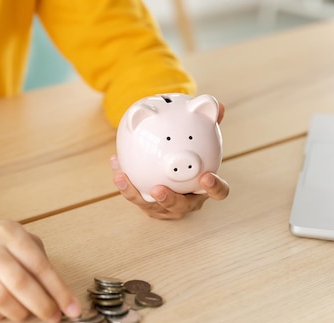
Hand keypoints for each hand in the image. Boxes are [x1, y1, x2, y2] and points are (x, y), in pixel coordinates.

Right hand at [0, 201, 80, 322]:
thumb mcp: (15, 234)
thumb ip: (37, 257)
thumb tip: (58, 290)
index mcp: (10, 234)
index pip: (40, 266)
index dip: (59, 291)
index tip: (72, 308)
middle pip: (21, 284)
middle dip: (43, 306)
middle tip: (54, 318)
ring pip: (0, 300)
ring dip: (20, 314)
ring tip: (28, 314)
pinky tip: (3, 312)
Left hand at [110, 101, 228, 219]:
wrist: (172, 177)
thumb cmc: (190, 158)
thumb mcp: (200, 142)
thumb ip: (208, 126)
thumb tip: (217, 104)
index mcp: (204, 189)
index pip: (217, 192)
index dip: (214, 188)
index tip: (206, 177)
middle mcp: (187, 202)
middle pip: (180, 206)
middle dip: (169, 200)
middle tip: (158, 189)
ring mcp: (166, 208)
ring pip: (151, 206)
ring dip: (135, 193)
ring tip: (122, 176)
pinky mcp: (148, 206)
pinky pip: (133, 195)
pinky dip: (124, 182)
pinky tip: (115, 162)